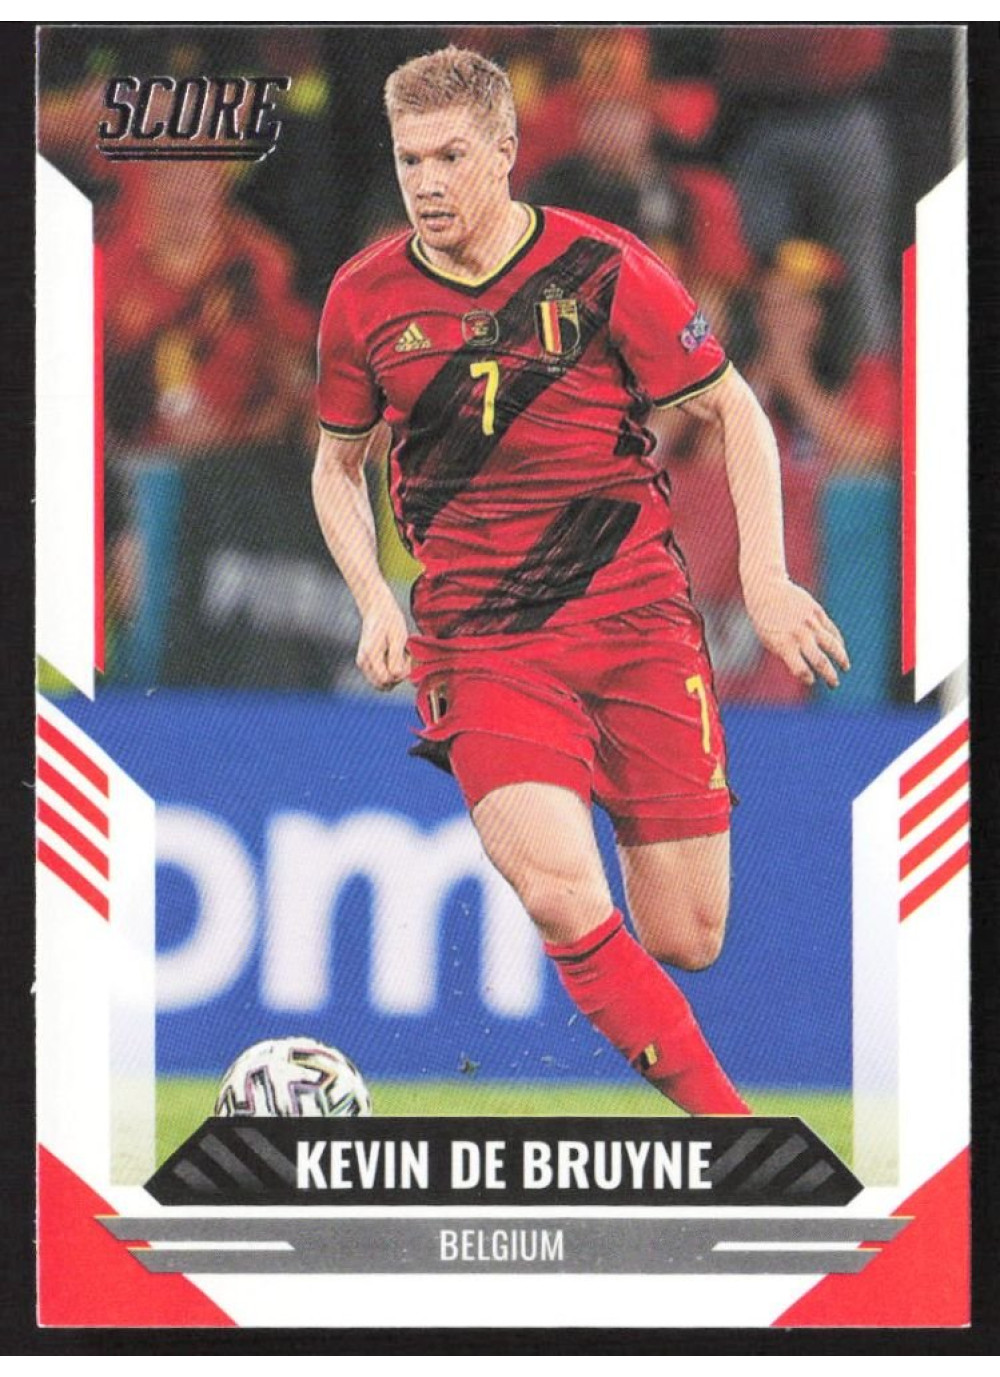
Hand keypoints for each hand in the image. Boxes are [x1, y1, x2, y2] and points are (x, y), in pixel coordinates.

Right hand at [356, 592, 410, 690]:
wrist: (377, 610)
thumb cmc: (390, 621)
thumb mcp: (398, 637)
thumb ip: (396, 657)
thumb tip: (397, 675)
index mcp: (370, 655)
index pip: (386, 679)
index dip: (400, 674)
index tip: (407, 658)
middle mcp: (363, 662)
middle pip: (383, 685)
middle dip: (398, 677)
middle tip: (405, 658)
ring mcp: (363, 664)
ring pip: (382, 684)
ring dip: (394, 675)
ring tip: (400, 657)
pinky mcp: (366, 664)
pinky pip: (380, 677)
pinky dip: (389, 672)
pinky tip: (395, 658)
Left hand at [744, 574, 849, 688]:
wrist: (766, 590)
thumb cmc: (764, 620)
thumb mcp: (769, 640)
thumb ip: (787, 655)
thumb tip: (804, 672)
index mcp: (784, 645)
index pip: (800, 669)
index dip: (807, 678)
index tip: (811, 680)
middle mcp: (799, 635)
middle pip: (820, 661)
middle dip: (830, 676)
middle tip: (834, 684)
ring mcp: (810, 623)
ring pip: (832, 645)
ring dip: (841, 658)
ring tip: (845, 668)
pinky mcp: (817, 612)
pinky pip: (831, 630)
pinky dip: (838, 641)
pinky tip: (841, 650)